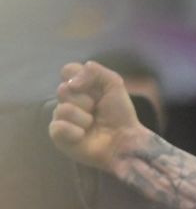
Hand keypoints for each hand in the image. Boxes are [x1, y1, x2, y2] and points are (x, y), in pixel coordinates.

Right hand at [49, 60, 146, 174]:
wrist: (125, 138)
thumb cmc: (119, 113)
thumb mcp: (114, 84)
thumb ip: (95, 71)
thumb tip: (71, 82)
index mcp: (80, 87)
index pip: (68, 70)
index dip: (80, 76)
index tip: (94, 88)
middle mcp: (68, 100)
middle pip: (63, 89)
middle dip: (85, 100)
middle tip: (96, 109)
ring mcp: (61, 118)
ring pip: (62, 109)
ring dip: (83, 117)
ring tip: (92, 124)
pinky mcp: (58, 136)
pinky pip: (58, 126)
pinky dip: (74, 131)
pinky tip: (83, 135)